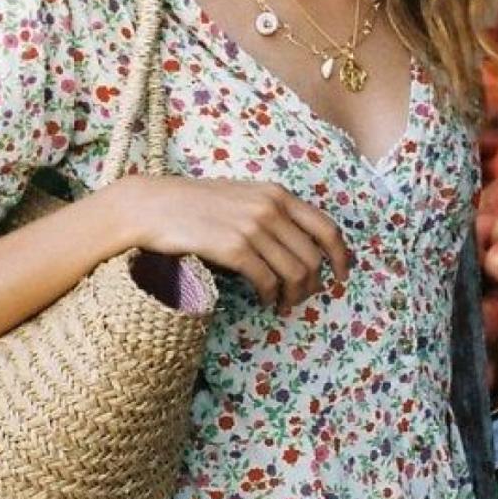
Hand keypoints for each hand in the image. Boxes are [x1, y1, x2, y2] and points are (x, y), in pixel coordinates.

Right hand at [109, 176, 348, 308]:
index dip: (340, 256)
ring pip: (294, 273)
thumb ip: (270, 212)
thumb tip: (299, 245)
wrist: (155, 206)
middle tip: (298, 299)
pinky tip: (263, 301)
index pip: (325, 227)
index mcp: (275, 193)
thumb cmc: (195, 204)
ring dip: (292, 296)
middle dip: (312, 286)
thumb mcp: (241, 196)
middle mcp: (269, 207)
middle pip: (313, 258)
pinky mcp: (233, 248)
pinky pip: (267, 281)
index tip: (342, 276)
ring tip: (281, 305)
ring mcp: (252, 227)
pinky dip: (270, 297)